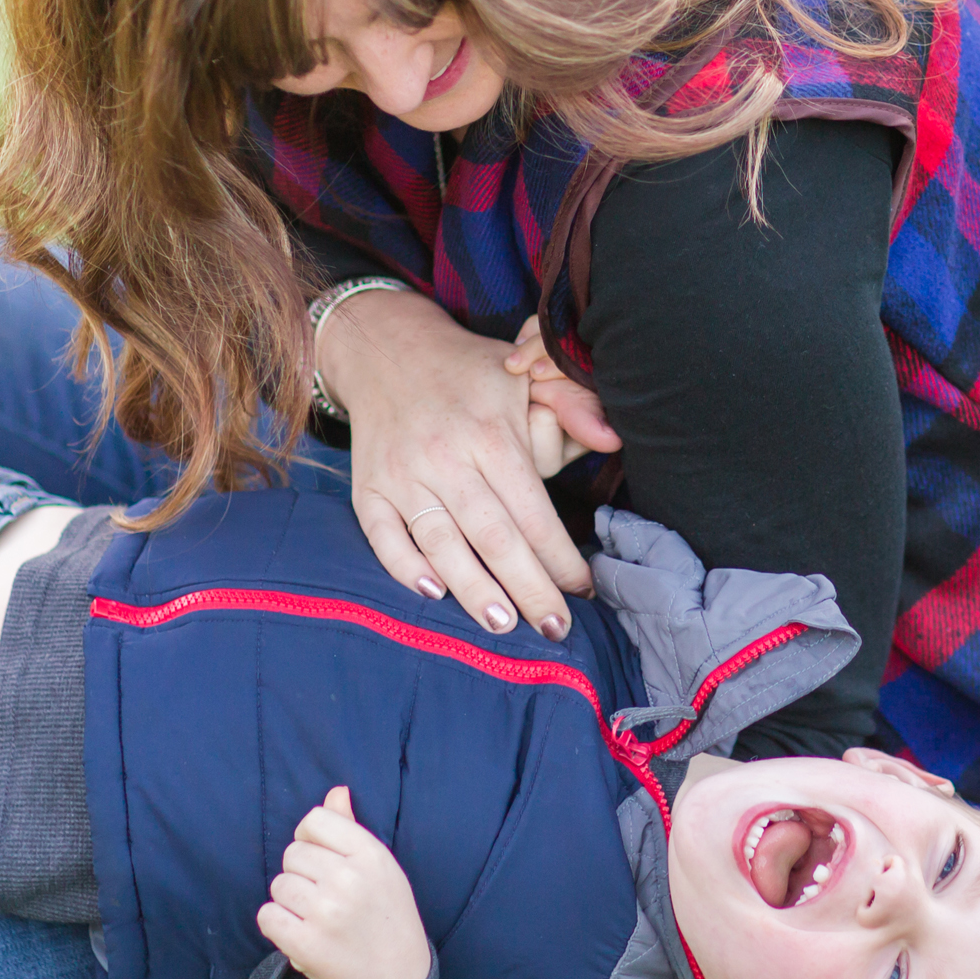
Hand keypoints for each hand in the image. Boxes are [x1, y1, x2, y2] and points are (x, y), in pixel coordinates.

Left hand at [257, 786, 431, 978]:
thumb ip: (352, 828)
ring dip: (289, 901)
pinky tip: (298, 933)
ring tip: (314, 917)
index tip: (321, 861)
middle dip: (300, 874)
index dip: (309, 839)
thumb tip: (335, 791)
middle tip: (321, 897)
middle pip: (292, 854)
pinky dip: (277, 925)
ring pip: (279, 885)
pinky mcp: (306, 944)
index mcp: (371, 854)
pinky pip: (268, 916)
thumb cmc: (385, 916)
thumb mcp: (380, 867)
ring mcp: (327, 912)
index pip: (315, 820)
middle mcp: (349, 879)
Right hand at [318, 287, 618, 639]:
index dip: (560, 557)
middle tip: (556, 629)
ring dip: (473, 590)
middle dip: (529, 589)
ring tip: (504, 626)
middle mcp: (443, 458)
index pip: (532, 511)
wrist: (387, 349)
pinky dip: (405, 568)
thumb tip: (612, 439)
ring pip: (441, 544)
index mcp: (488, 435)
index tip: (584, 589)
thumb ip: (571, 405)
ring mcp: (401, 475)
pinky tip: (434, 593)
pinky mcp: (367, 487)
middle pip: (493, 538)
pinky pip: (383, 538)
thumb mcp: (525, 373)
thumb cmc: (469, 371)